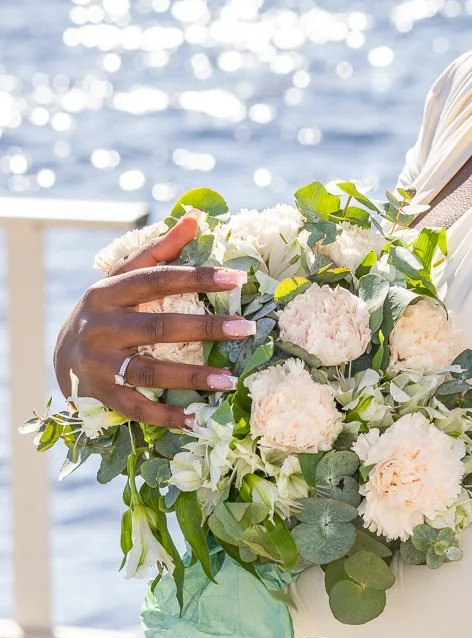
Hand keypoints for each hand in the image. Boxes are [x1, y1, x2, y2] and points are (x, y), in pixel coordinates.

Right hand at [52, 212, 249, 429]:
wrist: (60, 355)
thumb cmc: (106, 309)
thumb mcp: (122, 276)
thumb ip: (158, 250)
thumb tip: (194, 218)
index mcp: (108, 292)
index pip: (158, 279)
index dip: (198, 277)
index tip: (237, 278)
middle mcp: (100, 326)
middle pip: (159, 327)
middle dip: (205, 328)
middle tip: (245, 330)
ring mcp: (98, 363)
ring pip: (150, 371)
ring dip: (192, 377)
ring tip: (229, 379)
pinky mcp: (100, 395)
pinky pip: (136, 408)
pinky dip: (165, 416)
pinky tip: (196, 419)